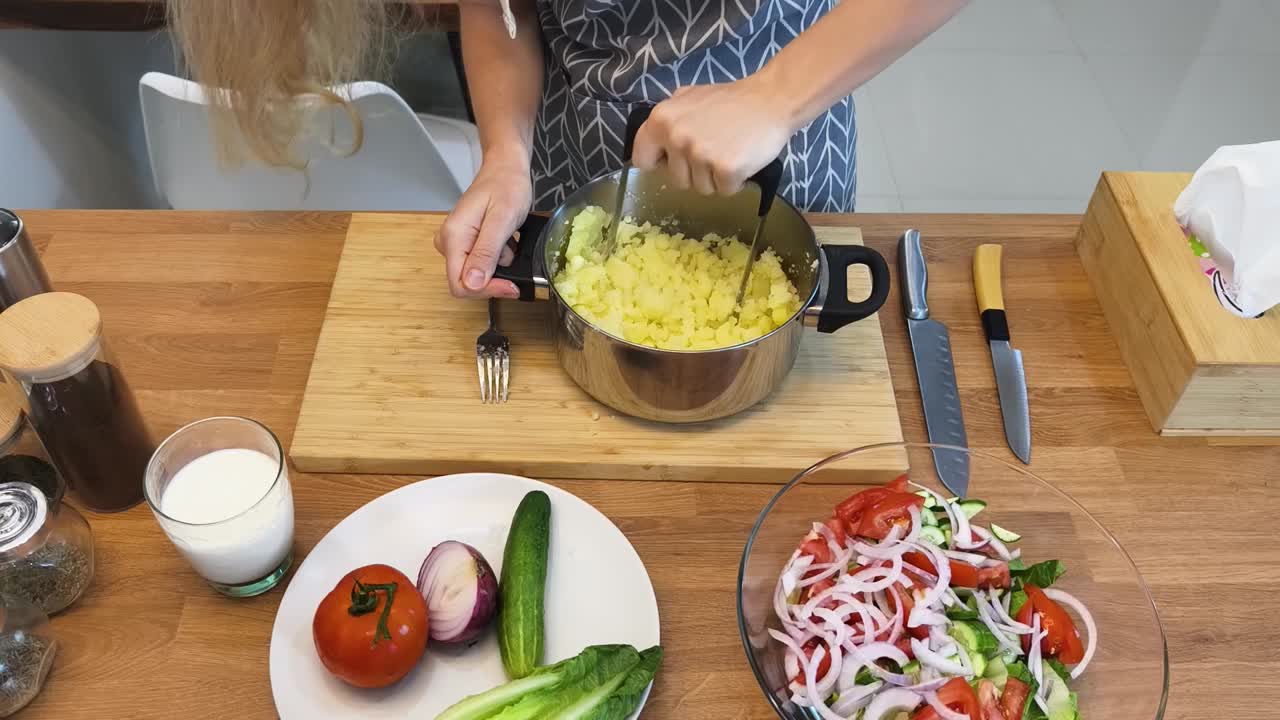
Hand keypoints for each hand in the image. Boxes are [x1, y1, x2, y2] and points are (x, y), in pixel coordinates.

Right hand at [435, 159, 531, 298]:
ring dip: (497, 268)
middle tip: (516, 263)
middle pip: (466, 283)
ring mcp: (456, 243)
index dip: (486, 290)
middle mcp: (449, 242)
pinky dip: (497, 259)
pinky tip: (506, 243)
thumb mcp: (502, 219)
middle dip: (494, 280)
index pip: (460, 284)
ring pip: (474, 275)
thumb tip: (472, 283)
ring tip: (510, 244)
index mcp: (454, 236)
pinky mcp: (465, 243)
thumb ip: (486, 252)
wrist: (505, 168)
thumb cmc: (506, 186)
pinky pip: (479, 264)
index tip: (511, 285)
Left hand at [631, 78, 795, 195]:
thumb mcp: (690, 97)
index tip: (674, 161)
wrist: (772, 99)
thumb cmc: (732, 101)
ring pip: (701, 188)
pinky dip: (735, 182)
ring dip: (715, 178)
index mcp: (661, 119)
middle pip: (676, 180)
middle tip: (715, 149)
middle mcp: (676, 137)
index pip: (642, 159)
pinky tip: (742, 159)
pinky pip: (724, 191)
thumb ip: (669, 118)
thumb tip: (655, 142)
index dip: (659, 163)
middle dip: (695, 172)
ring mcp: (700, 154)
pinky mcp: (725, 168)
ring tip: (730, 151)